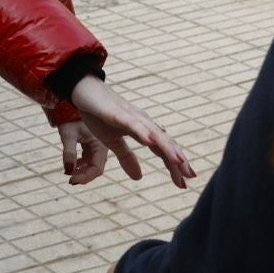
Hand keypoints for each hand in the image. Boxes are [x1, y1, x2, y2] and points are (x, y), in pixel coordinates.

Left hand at [57, 120, 113, 184]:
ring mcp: (98, 145)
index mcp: (101, 144)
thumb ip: (68, 153)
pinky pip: (89, 158)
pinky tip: (72, 165)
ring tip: (70, 173)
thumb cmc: (70, 118)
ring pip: (93, 164)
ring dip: (82, 170)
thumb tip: (67, 171)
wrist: (71, 103)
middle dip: (84, 175)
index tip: (71, 181)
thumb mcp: (68, 135)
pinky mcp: (92, 143)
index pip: (96, 168)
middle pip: (96, 168)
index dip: (85, 177)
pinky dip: (81, 164)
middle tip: (70, 180)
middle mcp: (102, 145)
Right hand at [68, 75, 194, 188]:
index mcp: (143, 130)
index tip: (184, 183)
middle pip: (164, 143)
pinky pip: (132, 123)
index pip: (162, 150)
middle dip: (177, 160)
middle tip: (190, 177)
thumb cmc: (99, 114)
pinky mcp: (117, 113)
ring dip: (167, 147)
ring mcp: (131, 116)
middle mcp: (142, 122)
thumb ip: (127, 158)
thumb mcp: (112, 142)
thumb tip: (139, 177)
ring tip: (179, 161)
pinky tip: (150, 141)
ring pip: (153, 134)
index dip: (174, 166)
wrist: (83, 89)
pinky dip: (143, 132)